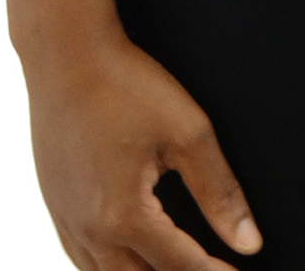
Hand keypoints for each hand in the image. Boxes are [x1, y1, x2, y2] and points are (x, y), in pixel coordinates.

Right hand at [24, 35, 261, 269]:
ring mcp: (66, 219)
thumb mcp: (188, 133)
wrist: (66, 55)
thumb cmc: (128, 85)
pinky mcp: (54, 204)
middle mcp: (89, 230)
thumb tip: (249, 243)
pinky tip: (128, 259)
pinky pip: (80, 257)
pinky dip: (108, 268)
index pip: (179, 266)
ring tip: (175, 269)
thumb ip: (219, 193)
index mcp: (124, 216)